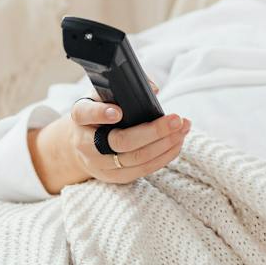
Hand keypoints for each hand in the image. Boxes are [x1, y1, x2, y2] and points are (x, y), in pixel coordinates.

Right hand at [28, 98, 190, 194]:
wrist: (83, 143)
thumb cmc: (100, 112)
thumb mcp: (104, 94)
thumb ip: (124, 87)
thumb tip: (153, 89)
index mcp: (81, 116)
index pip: (86, 113)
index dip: (101, 113)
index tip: (118, 112)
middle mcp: (86, 144)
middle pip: (120, 142)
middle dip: (153, 131)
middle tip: (176, 119)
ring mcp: (100, 165)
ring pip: (135, 159)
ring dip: (165, 144)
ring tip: (183, 129)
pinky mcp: (115, 177)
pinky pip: (143, 170)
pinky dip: (164, 156)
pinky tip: (177, 143)